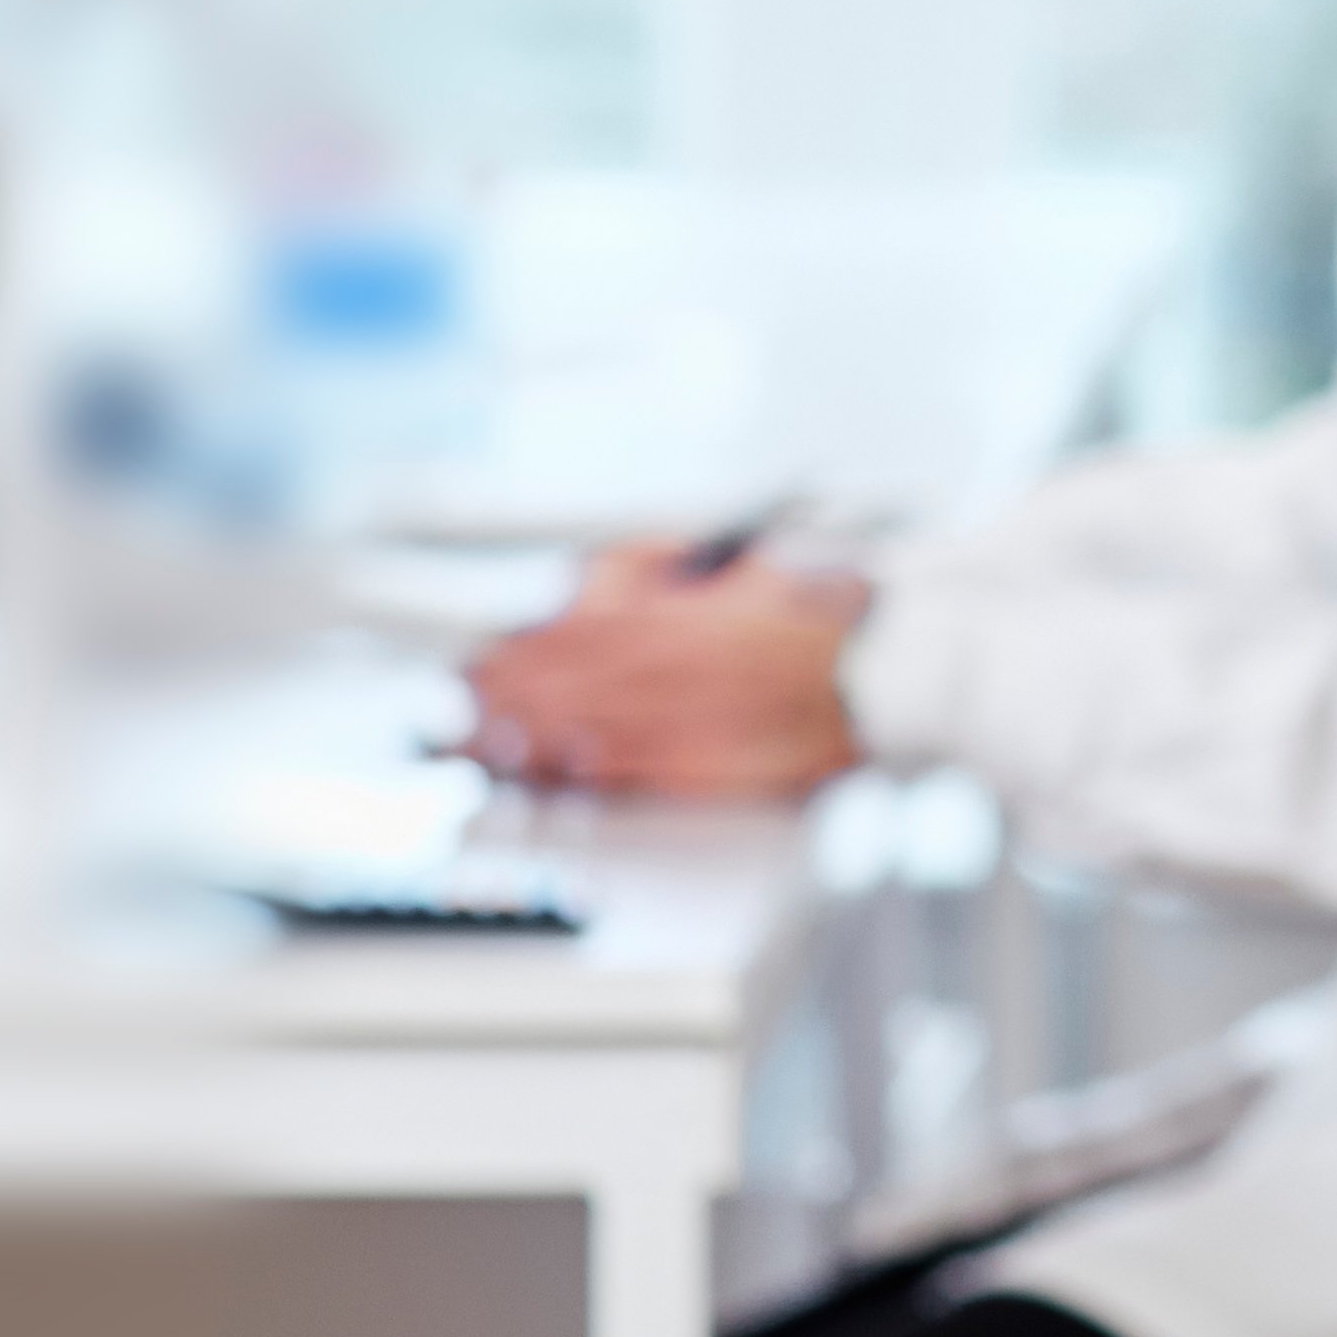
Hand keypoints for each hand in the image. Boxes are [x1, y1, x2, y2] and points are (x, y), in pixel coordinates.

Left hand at [458, 554, 875, 800]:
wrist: (887, 673)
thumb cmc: (827, 620)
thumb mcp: (745, 566)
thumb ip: (670, 569)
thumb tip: (601, 576)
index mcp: (672, 613)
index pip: (570, 630)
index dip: (516, 648)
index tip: (478, 660)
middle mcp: (664, 664)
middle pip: (560, 679)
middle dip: (499, 694)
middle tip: (449, 707)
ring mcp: (678, 718)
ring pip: (576, 725)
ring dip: (517, 733)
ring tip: (472, 739)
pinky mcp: (698, 766)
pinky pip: (619, 769)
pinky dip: (571, 769)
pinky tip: (542, 768)